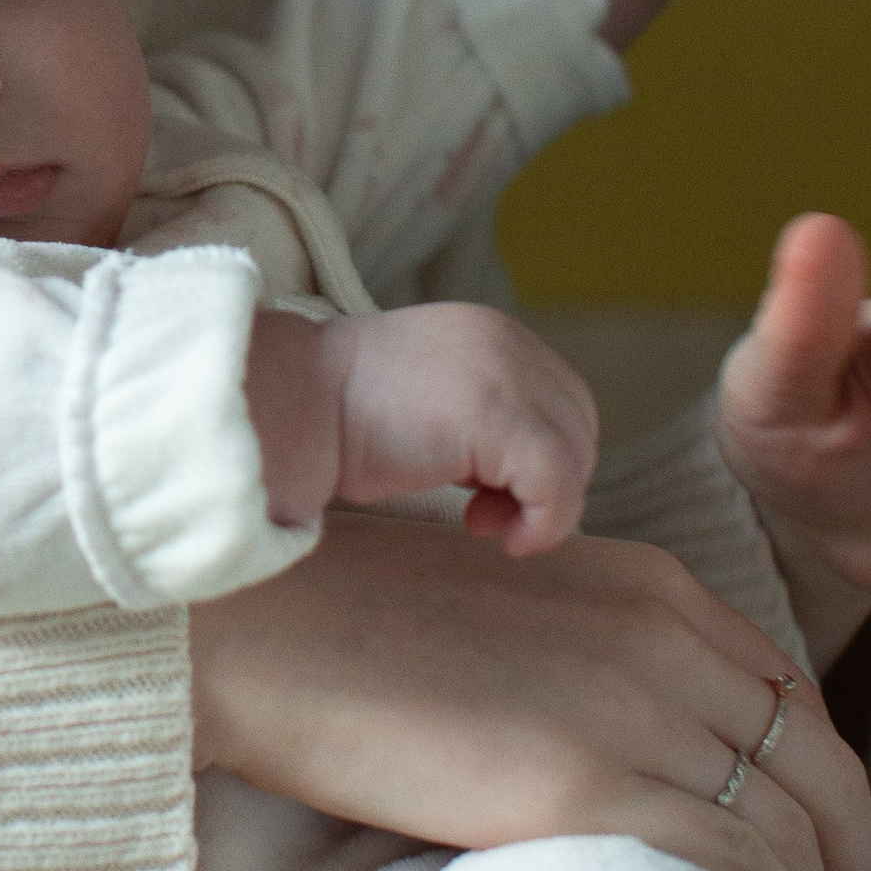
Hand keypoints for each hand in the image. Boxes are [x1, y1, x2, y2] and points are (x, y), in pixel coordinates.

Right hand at [189, 516, 870, 870]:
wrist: (256, 629)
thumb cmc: (352, 626)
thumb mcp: (516, 605)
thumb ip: (601, 654)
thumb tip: (644, 752)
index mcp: (649, 588)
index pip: (791, 698)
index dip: (824, 786)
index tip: (817, 848)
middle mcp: (661, 640)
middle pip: (817, 767)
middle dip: (847, 858)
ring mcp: (625, 710)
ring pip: (790, 827)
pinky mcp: (576, 786)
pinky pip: (730, 866)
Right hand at [246, 303, 595, 552]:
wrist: (292, 406)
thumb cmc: (336, 418)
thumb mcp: (425, 403)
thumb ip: (476, 421)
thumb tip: (521, 484)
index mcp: (488, 333)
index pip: (560, 399)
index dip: (539, 457)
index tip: (487, 494)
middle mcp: (506, 341)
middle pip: (578, 425)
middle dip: (545, 482)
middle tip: (486, 514)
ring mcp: (505, 374)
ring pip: (574, 456)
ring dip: (543, 506)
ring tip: (484, 523)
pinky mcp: (499, 417)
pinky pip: (558, 483)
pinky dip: (546, 522)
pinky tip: (502, 538)